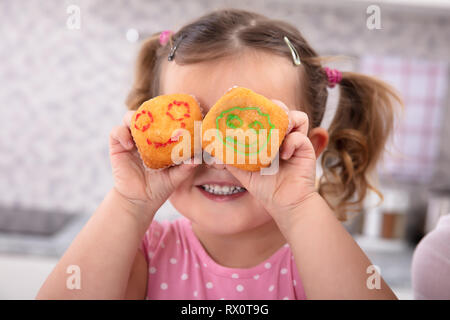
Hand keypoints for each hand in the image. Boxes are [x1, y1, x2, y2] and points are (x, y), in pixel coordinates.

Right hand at [109, 111, 197, 211]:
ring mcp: (131, 140)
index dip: (167, 113)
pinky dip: (122, 133)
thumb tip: (196, 159)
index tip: (175, 112)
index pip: (163, 120)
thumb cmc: (160, 187)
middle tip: (158, 116)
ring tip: (140, 128)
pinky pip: (116, 132)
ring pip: (130, 118)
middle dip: (151, 111)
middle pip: (146, 115)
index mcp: (160, 140)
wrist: (140, 200)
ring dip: (134, 118)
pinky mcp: (118, 146)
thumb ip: (186, 167)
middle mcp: (146, 137)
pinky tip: (129, 145)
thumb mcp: (176, 177)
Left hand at [226, 101, 317, 221]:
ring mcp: (295, 142)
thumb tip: (214, 152)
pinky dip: (291, 142)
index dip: (258, 108)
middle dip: (273, 108)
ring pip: (296, 117)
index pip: (266, 115)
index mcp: (269, 137)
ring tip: (276, 131)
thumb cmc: (265, 188)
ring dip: (285, 120)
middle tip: (262, 116)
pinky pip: (300, 137)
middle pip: (281, 110)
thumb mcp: (244, 172)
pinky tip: (283, 155)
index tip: (246, 107)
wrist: (284, 204)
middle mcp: (283, 136)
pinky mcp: (306, 150)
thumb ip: (231, 159)